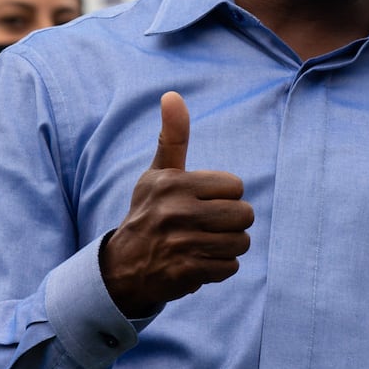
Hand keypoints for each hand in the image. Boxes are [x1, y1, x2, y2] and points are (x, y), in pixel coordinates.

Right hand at [101, 92, 253, 316]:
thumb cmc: (150, 212)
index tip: (203, 202)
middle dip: (232, 223)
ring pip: (241, 242)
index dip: (226, 196)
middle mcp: (176, 211)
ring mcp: (182, 244)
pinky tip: (199, 262)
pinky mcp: (187, 272)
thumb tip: (172, 95)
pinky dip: (220, 269)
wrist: (122, 266)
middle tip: (208, 226)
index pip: (236, 186)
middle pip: (245, 214)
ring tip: (203, 244)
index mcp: (174, 183)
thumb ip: (173, 137)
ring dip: (227, 247)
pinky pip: (231, 267)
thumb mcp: (158, 174)